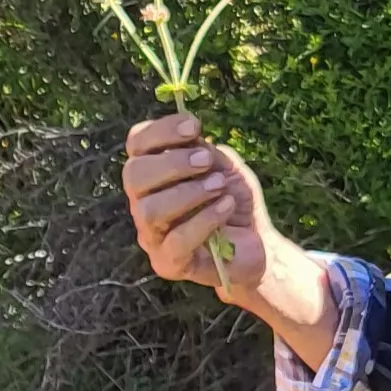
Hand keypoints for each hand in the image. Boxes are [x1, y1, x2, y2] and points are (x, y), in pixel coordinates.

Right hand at [122, 114, 276, 299]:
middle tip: (206, 161)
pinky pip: (176, 240)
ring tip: (219, 186)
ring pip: (150, 210)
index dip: (160, 131)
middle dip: (172, 163)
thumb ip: (204, 152)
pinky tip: (226, 207)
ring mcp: (152, 236)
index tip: (194, 126)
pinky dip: (205, 219)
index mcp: (152, 174)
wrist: (257, 246)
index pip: (136, 144)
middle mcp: (143, 203)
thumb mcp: (224, 167)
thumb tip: (190, 138)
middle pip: (133, 175)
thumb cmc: (233, 202)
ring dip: (189, 193)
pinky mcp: (169, 264)